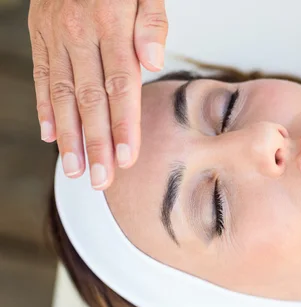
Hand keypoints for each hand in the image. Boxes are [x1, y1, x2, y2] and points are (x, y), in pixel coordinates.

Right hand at [29, 0, 167, 189]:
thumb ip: (152, 24)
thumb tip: (153, 61)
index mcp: (111, 26)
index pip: (120, 86)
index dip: (123, 125)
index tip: (127, 158)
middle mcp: (79, 35)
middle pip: (90, 99)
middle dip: (96, 144)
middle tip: (101, 180)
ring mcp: (55, 36)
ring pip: (63, 94)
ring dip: (69, 136)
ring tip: (75, 170)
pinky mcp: (40, 35)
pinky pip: (41, 77)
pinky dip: (45, 108)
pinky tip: (51, 136)